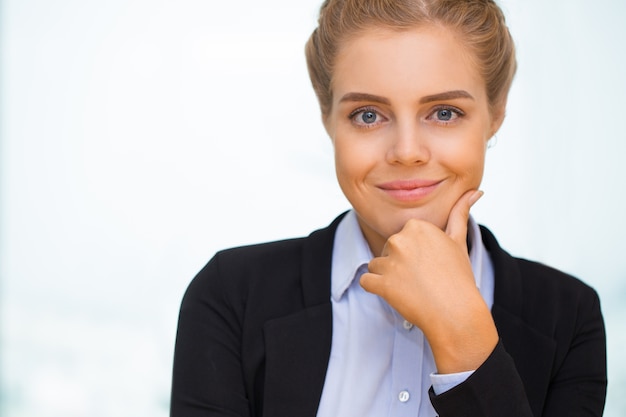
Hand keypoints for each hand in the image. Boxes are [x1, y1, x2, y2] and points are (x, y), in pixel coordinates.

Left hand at [360, 190, 497, 372]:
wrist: (456, 313)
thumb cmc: (458, 278)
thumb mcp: (459, 241)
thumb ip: (460, 213)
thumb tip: (477, 191)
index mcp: (417, 226)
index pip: (402, 237)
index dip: (413, 254)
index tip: (429, 265)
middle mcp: (400, 239)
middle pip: (387, 250)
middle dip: (400, 265)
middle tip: (423, 279)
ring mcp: (390, 262)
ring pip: (376, 266)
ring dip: (388, 278)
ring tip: (412, 289)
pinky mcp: (381, 283)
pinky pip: (366, 282)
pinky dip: (377, 290)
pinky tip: (397, 296)